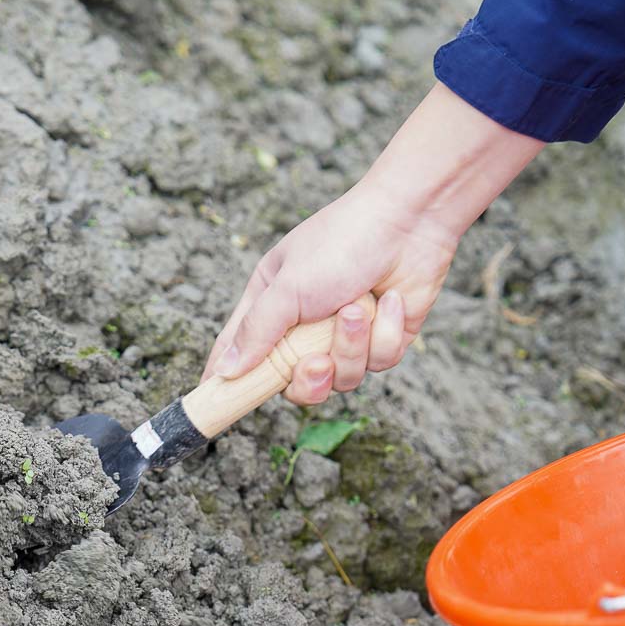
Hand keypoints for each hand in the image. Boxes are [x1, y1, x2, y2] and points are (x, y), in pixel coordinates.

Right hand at [202, 185, 457, 404]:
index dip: (226, 379)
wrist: (409, 222)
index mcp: (273, 304)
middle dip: (308, 379)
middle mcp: (306, 325)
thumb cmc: (340, 242)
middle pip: (294, 384)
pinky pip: (380, 361)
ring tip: (358, 310)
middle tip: (316, 363)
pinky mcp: (384, 339)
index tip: (215, 403)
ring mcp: (346, 335)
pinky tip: (390, 301)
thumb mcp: (287, 287)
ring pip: (342, 378)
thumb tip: (226, 371)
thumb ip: (256, 332)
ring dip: (352, 347)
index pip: (240, 350)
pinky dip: (386, 333)